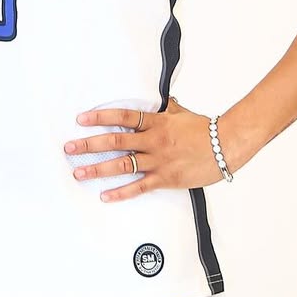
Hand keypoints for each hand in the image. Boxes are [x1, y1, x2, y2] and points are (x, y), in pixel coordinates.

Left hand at [63, 97, 225, 201]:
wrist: (227, 145)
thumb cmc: (205, 129)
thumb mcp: (182, 113)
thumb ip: (167, 109)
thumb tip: (161, 101)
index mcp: (156, 122)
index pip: (123, 116)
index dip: (101, 117)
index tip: (81, 119)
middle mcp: (153, 141)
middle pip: (115, 141)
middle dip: (89, 145)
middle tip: (69, 148)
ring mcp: (158, 161)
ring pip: (122, 165)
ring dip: (98, 169)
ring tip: (79, 172)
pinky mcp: (166, 179)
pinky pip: (139, 187)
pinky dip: (121, 192)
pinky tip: (105, 195)